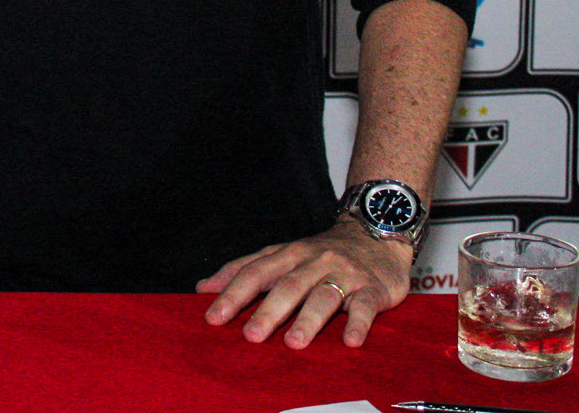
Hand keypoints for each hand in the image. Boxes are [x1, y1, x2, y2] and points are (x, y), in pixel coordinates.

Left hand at [197, 219, 412, 348]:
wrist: (375, 234)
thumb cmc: (319, 254)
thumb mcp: (281, 256)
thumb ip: (245, 271)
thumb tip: (203, 289)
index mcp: (287, 254)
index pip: (255, 273)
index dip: (233, 294)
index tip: (213, 317)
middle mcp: (313, 261)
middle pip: (287, 286)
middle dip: (267, 311)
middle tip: (251, 336)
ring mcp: (344, 274)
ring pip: (324, 296)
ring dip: (307, 319)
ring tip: (293, 343)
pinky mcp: (373, 288)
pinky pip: (365, 306)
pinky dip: (358, 323)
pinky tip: (350, 342)